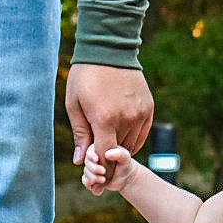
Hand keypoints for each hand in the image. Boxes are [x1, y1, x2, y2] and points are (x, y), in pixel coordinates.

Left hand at [65, 63, 153, 186]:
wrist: (109, 49)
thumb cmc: (85, 77)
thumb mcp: (74, 105)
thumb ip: (80, 134)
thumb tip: (80, 161)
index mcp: (104, 119)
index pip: (105, 156)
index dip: (99, 168)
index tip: (94, 172)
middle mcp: (126, 119)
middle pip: (119, 152)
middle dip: (108, 159)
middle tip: (98, 157)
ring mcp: (140, 113)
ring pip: (131, 145)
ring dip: (120, 148)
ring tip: (108, 141)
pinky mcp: (148, 108)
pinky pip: (142, 134)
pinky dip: (132, 139)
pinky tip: (121, 136)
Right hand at [81, 144, 135, 194]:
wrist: (126, 176)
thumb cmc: (125, 163)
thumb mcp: (125, 157)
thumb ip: (119, 153)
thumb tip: (107, 154)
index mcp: (99, 149)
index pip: (90, 150)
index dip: (91, 155)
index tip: (97, 159)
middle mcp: (93, 159)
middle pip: (87, 162)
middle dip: (93, 168)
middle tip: (103, 172)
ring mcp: (91, 169)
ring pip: (86, 173)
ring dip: (93, 178)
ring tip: (104, 180)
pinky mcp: (92, 179)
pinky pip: (86, 183)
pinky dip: (92, 187)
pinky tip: (100, 190)